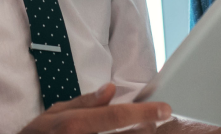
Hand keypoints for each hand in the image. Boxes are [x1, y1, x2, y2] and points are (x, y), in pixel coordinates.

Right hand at [19, 82, 170, 133]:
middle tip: (158, 122)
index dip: (144, 113)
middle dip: (145, 129)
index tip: (165, 109)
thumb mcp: (55, 113)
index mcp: (76, 125)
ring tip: (144, 128)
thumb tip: (111, 90)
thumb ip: (85, 103)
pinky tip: (129, 133)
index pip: (116, 116)